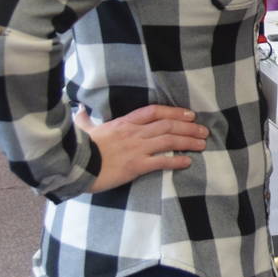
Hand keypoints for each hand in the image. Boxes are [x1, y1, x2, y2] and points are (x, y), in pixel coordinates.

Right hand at [78, 104, 207, 191]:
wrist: (74, 165)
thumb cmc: (79, 148)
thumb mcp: (84, 130)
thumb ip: (85, 120)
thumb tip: (80, 110)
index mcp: (124, 122)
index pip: (155, 111)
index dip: (175, 112)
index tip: (189, 115)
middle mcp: (134, 133)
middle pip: (168, 125)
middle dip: (188, 128)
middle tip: (203, 131)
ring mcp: (136, 149)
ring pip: (169, 141)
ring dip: (188, 142)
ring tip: (202, 144)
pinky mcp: (136, 166)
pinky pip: (161, 162)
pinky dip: (176, 161)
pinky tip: (188, 162)